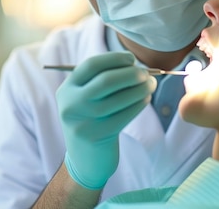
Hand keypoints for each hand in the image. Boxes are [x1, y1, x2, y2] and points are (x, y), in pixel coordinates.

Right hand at [57, 52, 155, 188]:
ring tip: (150, 85)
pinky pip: (124, 115)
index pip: (91, 65)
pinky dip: (138, 104)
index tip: (132, 59)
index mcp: (67, 89)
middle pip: (105, 81)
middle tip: (146, 74)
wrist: (85, 160)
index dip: (114, 59)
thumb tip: (134, 64)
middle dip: (130, 74)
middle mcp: (71, 104)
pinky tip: (145, 100)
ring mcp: (83, 121)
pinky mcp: (98, 136)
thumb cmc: (93, 120)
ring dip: (139, 89)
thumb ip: (102, 80)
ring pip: (118, 98)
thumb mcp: (86, 99)